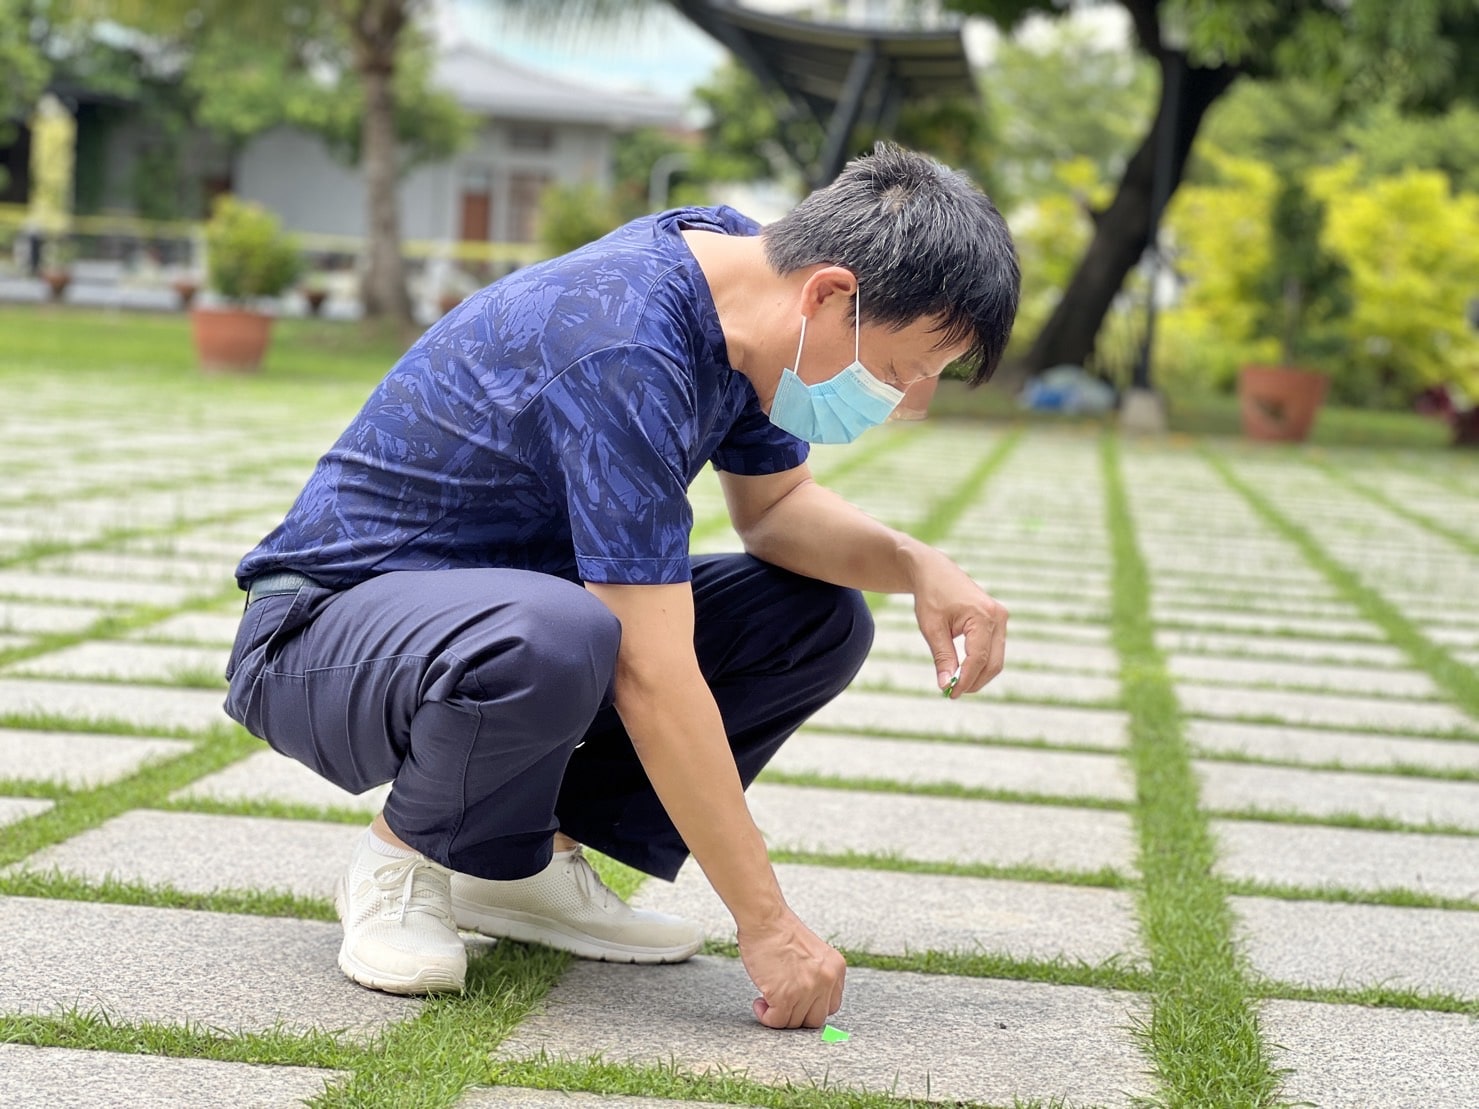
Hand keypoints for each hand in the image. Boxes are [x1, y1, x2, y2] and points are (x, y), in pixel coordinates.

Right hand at [736, 908, 845, 1028]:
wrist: (766, 919)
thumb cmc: (781, 930)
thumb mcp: (814, 952)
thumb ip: (818, 974)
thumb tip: (809, 1000)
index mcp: (836, 968)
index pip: (831, 1005)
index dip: (811, 1007)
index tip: (798, 1003)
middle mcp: (826, 980)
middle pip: (815, 1019)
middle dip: (796, 1015)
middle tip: (781, 1004)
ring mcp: (807, 990)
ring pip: (795, 1023)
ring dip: (778, 1015)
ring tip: (766, 1001)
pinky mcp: (785, 997)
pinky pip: (777, 1021)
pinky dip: (766, 1017)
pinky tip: (760, 1003)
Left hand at [909, 547, 1007, 696]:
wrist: (935, 571)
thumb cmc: (931, 596)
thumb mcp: (932, 627)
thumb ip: (942, 656)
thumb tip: (946, 684)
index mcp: (983, 616)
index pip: (978, 658)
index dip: (965, 680)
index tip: (950, 694)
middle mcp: (998, 617)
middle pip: (993, 663)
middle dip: (974, 682)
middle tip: (953, 693)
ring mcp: (1001, 618)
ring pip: (996, 659)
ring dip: (979, 675)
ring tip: (956, 684)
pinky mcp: (998, 621)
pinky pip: (994, 650)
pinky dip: (981, 663)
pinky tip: (963, 671)